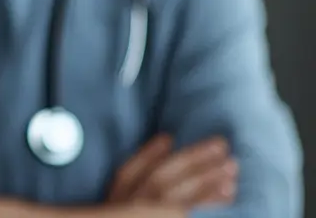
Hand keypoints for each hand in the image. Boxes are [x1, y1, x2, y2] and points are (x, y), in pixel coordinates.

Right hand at [107, 134, 236, 207]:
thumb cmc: (131, 214)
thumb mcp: (118, 207)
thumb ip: (128, 196)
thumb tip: (156, 160)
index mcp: (115, 201)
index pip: (128, 173)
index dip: (147, 153)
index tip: (167, 137)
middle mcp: (130, 205)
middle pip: (160, 177)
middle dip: (192, 158)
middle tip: (220, 144)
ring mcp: (150, 213)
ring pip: (179, 190)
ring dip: (207, 176)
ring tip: (232, 166)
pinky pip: (191, 208)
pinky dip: (210, 199)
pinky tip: (229, 192)